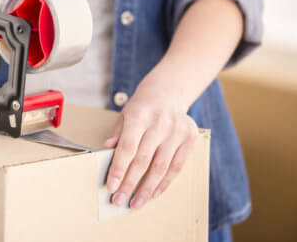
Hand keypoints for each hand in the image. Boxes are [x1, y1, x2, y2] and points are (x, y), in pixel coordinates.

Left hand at [103, 77, 198, 209]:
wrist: (167, 92)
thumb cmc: (141, 108)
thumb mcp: (124, 116)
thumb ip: (117, 135)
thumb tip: (106, 152)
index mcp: (139, 116)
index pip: (128, 147)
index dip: (119, 169)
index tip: (111, 187)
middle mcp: (160, 123)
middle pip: (143, 160)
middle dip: (130, 184)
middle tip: (119, 201)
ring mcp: (177, 131)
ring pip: (160, 167)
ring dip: (147, 189)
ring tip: (136, 203)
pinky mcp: (190, 139)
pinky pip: (177, 167)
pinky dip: (164, 183)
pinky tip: (153, 194)